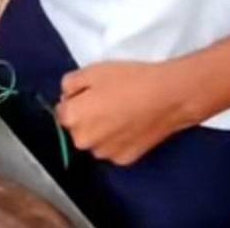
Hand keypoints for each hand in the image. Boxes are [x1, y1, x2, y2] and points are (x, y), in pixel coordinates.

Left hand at [56, 61, 200, 165]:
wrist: (168, 96)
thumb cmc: (129, 80)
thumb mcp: (92, 70)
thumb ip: (69, 83)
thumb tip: (66, 95)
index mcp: (73, 118)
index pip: (61, 111)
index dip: (75, 99)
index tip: (89, 92)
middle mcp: (84, 141)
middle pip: (77, 128)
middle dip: (86, 116)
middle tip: (107, 99)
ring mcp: (105, 153)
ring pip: (95, 140)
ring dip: (101, 129)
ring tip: (121, 111)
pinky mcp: (124, 160)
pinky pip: (112, 148)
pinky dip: (117, 139)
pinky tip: (131, 123)